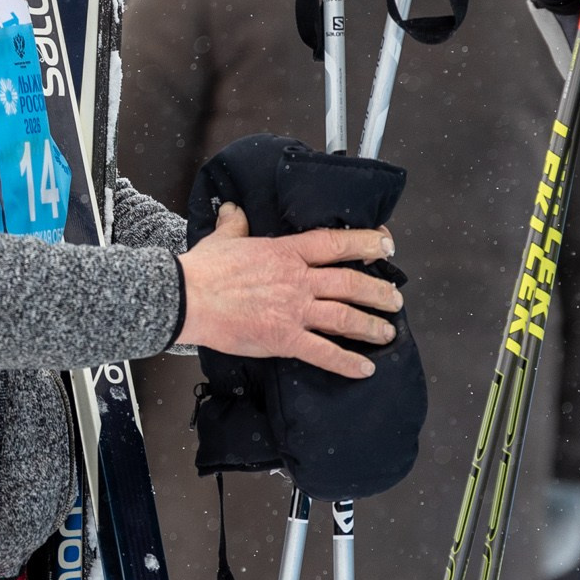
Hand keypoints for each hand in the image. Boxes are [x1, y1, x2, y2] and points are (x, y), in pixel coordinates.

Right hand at [177, 203, 401, 375]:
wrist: (184, 298)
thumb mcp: (223, 238)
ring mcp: (293, 310)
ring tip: (388, 332)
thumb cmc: (202, 270)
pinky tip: (364, 368)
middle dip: (378, 291)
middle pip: (350, 282)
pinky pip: (323, 352)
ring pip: (345, 316)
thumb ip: (235, 224)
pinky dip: (346, 362)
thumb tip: (233, 210)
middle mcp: (297, 280)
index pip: (335, 242)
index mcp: (286, 253)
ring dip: (371, 326)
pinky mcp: (283, 339)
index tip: (385, 244)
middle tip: (395, 299)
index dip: (366, 242)